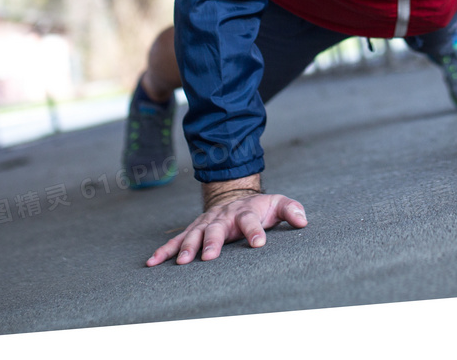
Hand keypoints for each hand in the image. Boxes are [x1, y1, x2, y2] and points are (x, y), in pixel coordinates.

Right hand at [146, 191, 307, 265]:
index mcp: (245, 211)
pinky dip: (164, 250)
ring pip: (194, 234)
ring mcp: (206, 222)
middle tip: (209, 257)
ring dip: (187, 247)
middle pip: (217, 228)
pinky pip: (177, 239)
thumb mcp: (277, 203)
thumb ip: (291, 209)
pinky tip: (153, 262)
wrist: (234, 194)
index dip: (255, 231)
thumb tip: (303, 221)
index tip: (259, 244)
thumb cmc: (259, 206)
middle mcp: (223, 216)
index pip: (251, 220)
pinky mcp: (193, 229)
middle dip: (212, 241)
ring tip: (181, 262)